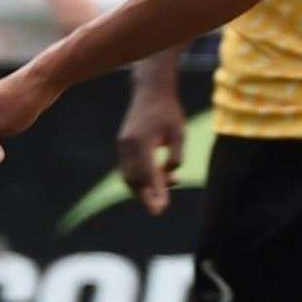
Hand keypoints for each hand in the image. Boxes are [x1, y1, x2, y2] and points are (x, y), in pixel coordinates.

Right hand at [116, 80, 186, 214]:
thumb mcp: (179, 133)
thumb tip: (171, 173)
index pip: (147, 175)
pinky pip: (128, 168)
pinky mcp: (122, 144)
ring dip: (144, 187)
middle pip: (134, 179)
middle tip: (160, 209)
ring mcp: (122, 145)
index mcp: (141, 142)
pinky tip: (159, 177)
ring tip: (168, 187)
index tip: (161, 209)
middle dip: (146, 197)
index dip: (154, 193)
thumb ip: (177, 155)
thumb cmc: (168, 112)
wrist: (150, 91)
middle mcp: (128, 145)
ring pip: (129, 176)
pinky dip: (140, 178)